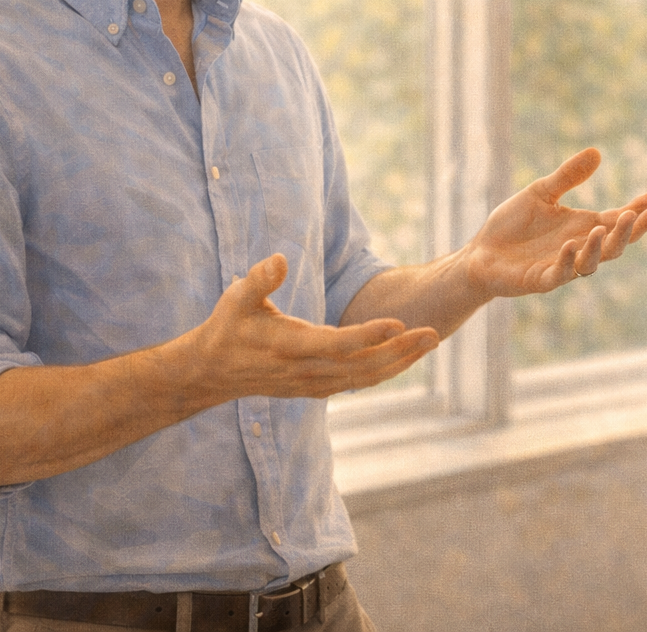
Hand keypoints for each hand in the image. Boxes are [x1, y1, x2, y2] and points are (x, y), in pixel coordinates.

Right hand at [187, 254, 438, 398]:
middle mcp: (306, 370)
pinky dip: (385, 372)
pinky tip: (406, 358)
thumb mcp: (236, 298)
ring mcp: (313, 384)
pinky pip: (358, 383)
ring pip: (365, 378)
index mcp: (290, 346)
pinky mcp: (316, 389)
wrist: (211, 373)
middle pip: (362, 366)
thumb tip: (279, 258)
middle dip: (401, 351)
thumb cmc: (227, 328)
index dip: (369, 335)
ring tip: (430, 343)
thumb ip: (259, 279)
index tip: (401, 322)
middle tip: (434, 333)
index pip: (336, 343)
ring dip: (400, 362)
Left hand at [464, 147, 646, 296]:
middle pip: (614, 244)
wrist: (480, 252)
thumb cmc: (512, 225)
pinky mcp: (540, 280)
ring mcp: (562, 266)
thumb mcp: (541, 192)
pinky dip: (568, 261)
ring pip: (591, 262)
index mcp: (582, 228)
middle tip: (640, 214)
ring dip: (599, 246)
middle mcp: (578, 248)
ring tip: (602, 226)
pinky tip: (570, 244)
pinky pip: (560, 274)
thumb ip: (568, 176)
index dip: (638, 212)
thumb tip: (597, 152)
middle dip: (630, 232)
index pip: (617, 221)